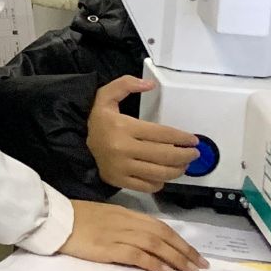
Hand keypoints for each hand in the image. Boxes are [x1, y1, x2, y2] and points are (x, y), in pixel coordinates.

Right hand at [59, 199, 205, 270]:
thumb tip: (145, 240)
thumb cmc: (75, 217)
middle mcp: (125, 222)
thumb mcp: (104, 216)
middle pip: (162, 235)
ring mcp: (117, 235)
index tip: (194, 254)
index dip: (180, 241)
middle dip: (184, 251)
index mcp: (125, 214)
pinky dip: (152, 262)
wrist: (53, 219)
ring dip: (175, 258)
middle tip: (200, 266)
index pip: (160, 226)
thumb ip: (124, 225)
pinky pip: (135, 255)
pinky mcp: (107, 248)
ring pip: (154, 244)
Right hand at [87, 76, 200, 193]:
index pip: (162, 134)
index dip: (182, 137)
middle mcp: (123, 149)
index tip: (193, 140)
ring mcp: (121, 168)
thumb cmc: (98, 120)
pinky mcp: (119, 181)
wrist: (77, 143)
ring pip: (159, 173)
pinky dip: (160, 182)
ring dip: (177, 170)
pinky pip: (148, 186)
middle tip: (194, 153)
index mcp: (123, 127)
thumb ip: (126, 84)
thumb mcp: (106, 96)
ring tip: (183, 165)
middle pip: (165, 155)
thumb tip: (150, 84)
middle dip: (185, 155)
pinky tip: (163, 175)